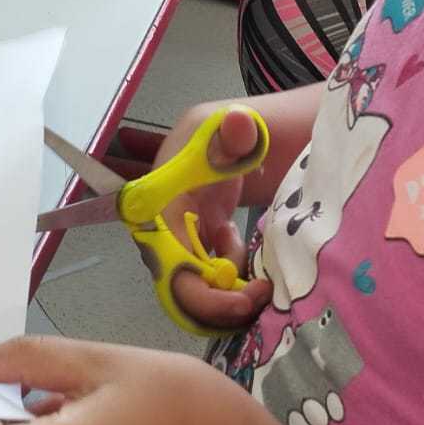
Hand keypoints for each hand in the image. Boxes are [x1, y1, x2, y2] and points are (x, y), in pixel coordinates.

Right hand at [151, 104, 271, 331]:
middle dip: (213, 301)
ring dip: (224, 297)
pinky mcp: (203, 239)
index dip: (194, 286)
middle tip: (255, 298)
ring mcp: (184, 232)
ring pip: (192, 283)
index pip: (164, 253)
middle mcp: (165, 221)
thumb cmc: (234, 128)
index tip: (237, 299)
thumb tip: (237, 123)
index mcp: (163, 195)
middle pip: (175, 278)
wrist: (249, 132)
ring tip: (261, 288)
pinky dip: (231, 283)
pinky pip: (209, 276)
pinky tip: (250, 267)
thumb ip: (236, 130)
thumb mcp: (237, 125)